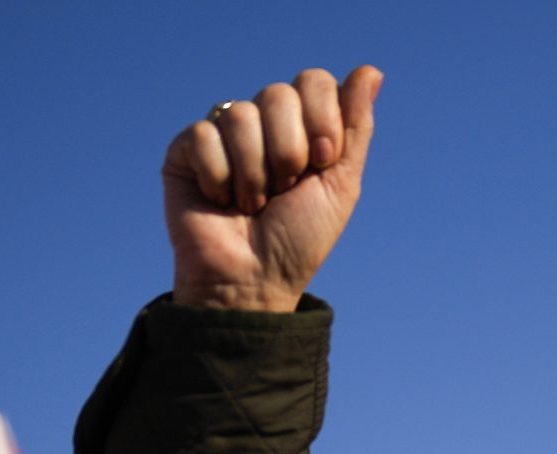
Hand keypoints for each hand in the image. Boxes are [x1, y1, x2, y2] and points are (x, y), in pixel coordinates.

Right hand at [165, 65, 382, 311]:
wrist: (254, 280)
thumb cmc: (298, 239)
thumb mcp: (341, 184)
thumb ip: (356, 127)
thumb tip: (371, 70)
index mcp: (300, 126)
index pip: (314, 81)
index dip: (322, 119)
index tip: (322, 163)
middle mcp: (261, 124)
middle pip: (278, 93)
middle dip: (289, 150)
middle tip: (285, 190)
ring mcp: (222, 134)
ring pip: (241, 115)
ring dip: (255, 173)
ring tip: (251, 204)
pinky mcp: (185, 150)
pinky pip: (203, 136)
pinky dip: (219, 177)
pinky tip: (219, 200)